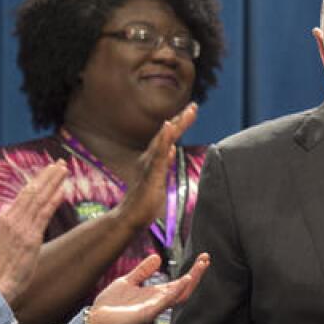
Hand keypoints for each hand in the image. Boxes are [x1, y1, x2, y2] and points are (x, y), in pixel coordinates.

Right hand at [0, 160, 67, 305]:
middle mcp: (12, 219)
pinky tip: (63, 190)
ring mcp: (21, 228)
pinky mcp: (30, 238)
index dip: (38, 180)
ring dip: (53, 182)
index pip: (24, 194)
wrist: (0, 283)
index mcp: (6, 219)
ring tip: (64, 169)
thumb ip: (17, 228)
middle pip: (32, 191)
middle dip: (47, 175)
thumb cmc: (6, 266)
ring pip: (39, 198)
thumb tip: (28, 219)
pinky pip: (44, 215)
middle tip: (60, 162)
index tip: (49, 170)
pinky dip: (54, 201)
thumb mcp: (8, 241)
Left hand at [87, 252, 209, 323]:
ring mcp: (154, 308)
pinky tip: (184, 281)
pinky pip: (165, 302)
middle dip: (197, 274)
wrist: (96, 318)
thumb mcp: (128, 281)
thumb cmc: (111, 303)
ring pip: (179, 296)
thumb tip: (157, 257)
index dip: (192, 271)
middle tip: (206, 259)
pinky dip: (176, 291)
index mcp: (156, 294)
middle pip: (185, 289)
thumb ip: (143, 271)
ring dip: (190, 281)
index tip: (202, 257)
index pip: (180, 282)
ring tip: (199, 268)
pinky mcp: (147, 314)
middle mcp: (159, 302)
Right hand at [115, 103, 197, 230]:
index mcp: (154, 159)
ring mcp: (149, 166)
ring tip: (184, 114)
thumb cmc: (144, 200)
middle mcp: (150, 159)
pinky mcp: (150, 176)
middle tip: (194, 106)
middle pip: (167, 135)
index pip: (168, 138)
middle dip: (180, 120)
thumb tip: (172, 149)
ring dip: (173, 127)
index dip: (179, 124)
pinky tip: (168, 131)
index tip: (191, 111)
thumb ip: (164, 163)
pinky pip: (159, 157)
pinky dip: (164, 142)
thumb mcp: (159, 178)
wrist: (130, 216)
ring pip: (162, 143)